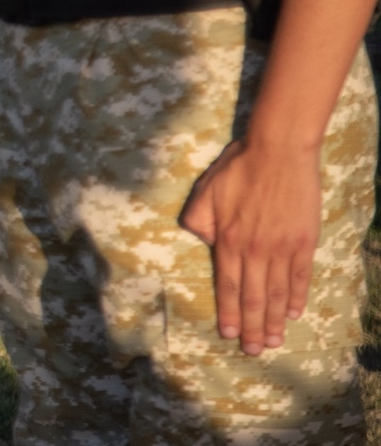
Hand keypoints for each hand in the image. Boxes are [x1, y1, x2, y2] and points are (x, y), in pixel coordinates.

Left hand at [180, 136, 323, 353]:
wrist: (278, 152)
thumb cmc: (237, 169)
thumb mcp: (205, 191)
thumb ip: (199, 221)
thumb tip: (202, 244)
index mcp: (228, 240)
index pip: (227, 285)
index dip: (229, 312)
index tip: (229, 334)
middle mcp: (254, 250)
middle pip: (254, 297)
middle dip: (252, 327)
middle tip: (253, 351)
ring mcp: (282, 248)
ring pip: (277, 293)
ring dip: (275, 320)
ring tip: (273, 341)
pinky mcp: (304, 243)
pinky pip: (300, 277)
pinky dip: (296, 298)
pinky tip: (294, 314)